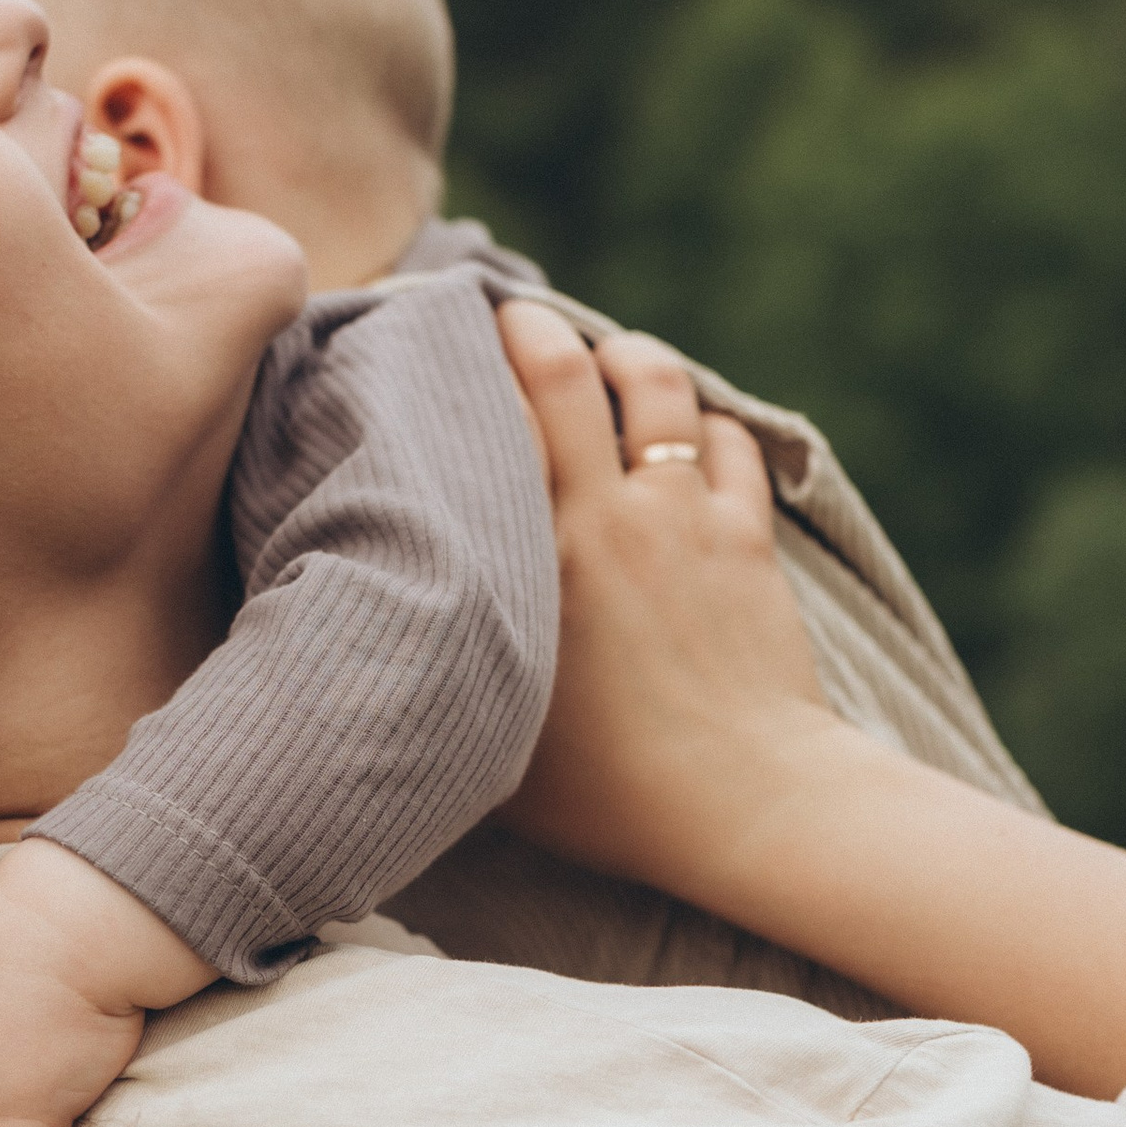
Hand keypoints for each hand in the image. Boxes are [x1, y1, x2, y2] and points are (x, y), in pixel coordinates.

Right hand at [494, 302, 852, 911]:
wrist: (746, 804)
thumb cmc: (608, 792)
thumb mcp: (492, 739)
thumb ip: (444, 671)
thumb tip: (376, 654)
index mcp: (539, 551)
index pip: (501, 412)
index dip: (471, 360)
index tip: (442, 341)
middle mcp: (611, 512)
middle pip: (570, 370)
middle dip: (536, 329)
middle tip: (513, 322)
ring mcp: (688, 517)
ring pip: (660, 385)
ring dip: (627, 358)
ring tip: (605, 360)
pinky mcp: (749, 539)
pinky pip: (727, 443)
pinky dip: (702, 424)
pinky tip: (686, 436)